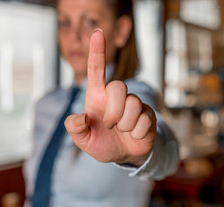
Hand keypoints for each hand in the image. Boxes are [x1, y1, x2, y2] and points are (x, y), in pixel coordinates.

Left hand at [64, 29, 156, 165]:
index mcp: (97, 97)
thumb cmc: (101, 143)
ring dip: (125, 125)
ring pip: (133, 104)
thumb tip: (81, 117)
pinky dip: (136, 134)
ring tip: (122, 131)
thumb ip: (75, 129)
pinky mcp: (148, 114)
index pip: (96, 70)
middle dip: (113, 111)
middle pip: (118, 86)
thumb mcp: (82, 140)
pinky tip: (134, 135)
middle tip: (110, 125)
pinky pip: (144, 120)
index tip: (97, 32)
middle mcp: (116, 96)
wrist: (123, 156)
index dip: (96, 51)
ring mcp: (134, 104)